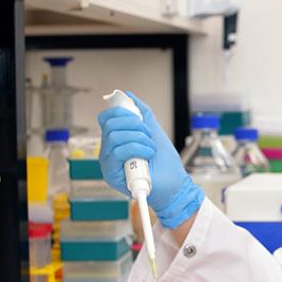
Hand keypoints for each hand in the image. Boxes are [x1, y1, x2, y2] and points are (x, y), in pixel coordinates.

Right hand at [97, 92, 203, 227]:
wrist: (175, 186)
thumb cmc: (165, 164)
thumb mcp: (154, 132)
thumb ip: (141, 114)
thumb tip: (128, 95)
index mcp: (116, 140)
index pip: (106, 118)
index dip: (121, 111)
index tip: (139, 117)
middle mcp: (108, 151)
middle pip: (109, 124)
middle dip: (134, 124)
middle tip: (149, 135)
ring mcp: (108, 163)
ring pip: (113, 136)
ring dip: (139, 138)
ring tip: (150, 148)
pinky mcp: (111, 174)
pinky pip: (117, 151)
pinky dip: (138, 148)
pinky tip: (148, 155)